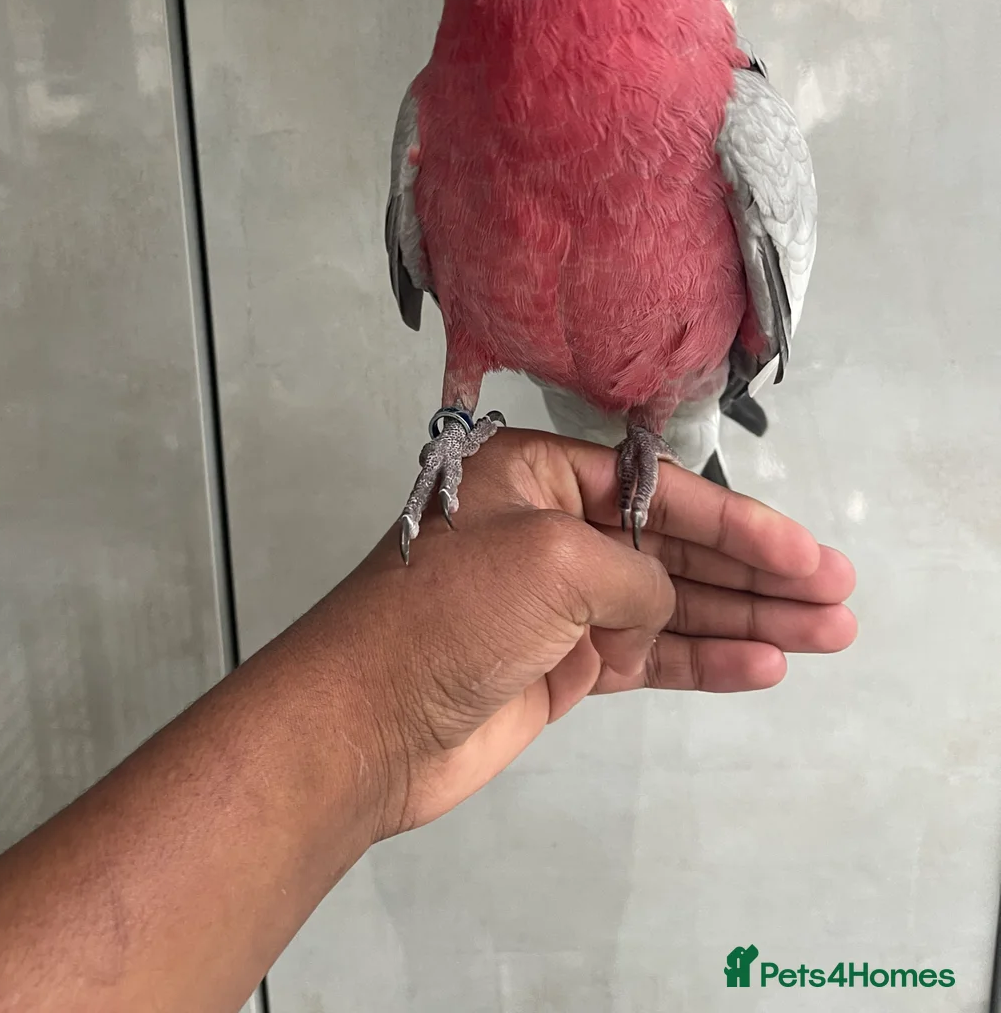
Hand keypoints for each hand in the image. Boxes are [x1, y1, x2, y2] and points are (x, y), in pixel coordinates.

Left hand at [295, 429, 855, 837]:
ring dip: (747, 619)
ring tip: (827, 634)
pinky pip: (649, 657)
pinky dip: (704, 661)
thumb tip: (660, 604)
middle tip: (838, 596)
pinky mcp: (562, 666)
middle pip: (678, 548)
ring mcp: (559, 603)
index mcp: (538, 476)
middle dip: (758, 573)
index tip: (807, 554)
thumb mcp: (550, 562)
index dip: (740, 524)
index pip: (662, 492)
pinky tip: (763, 666)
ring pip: (673, 606)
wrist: (365, 725)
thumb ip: (631, 573)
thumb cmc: (445, 617)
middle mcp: (553, 530)